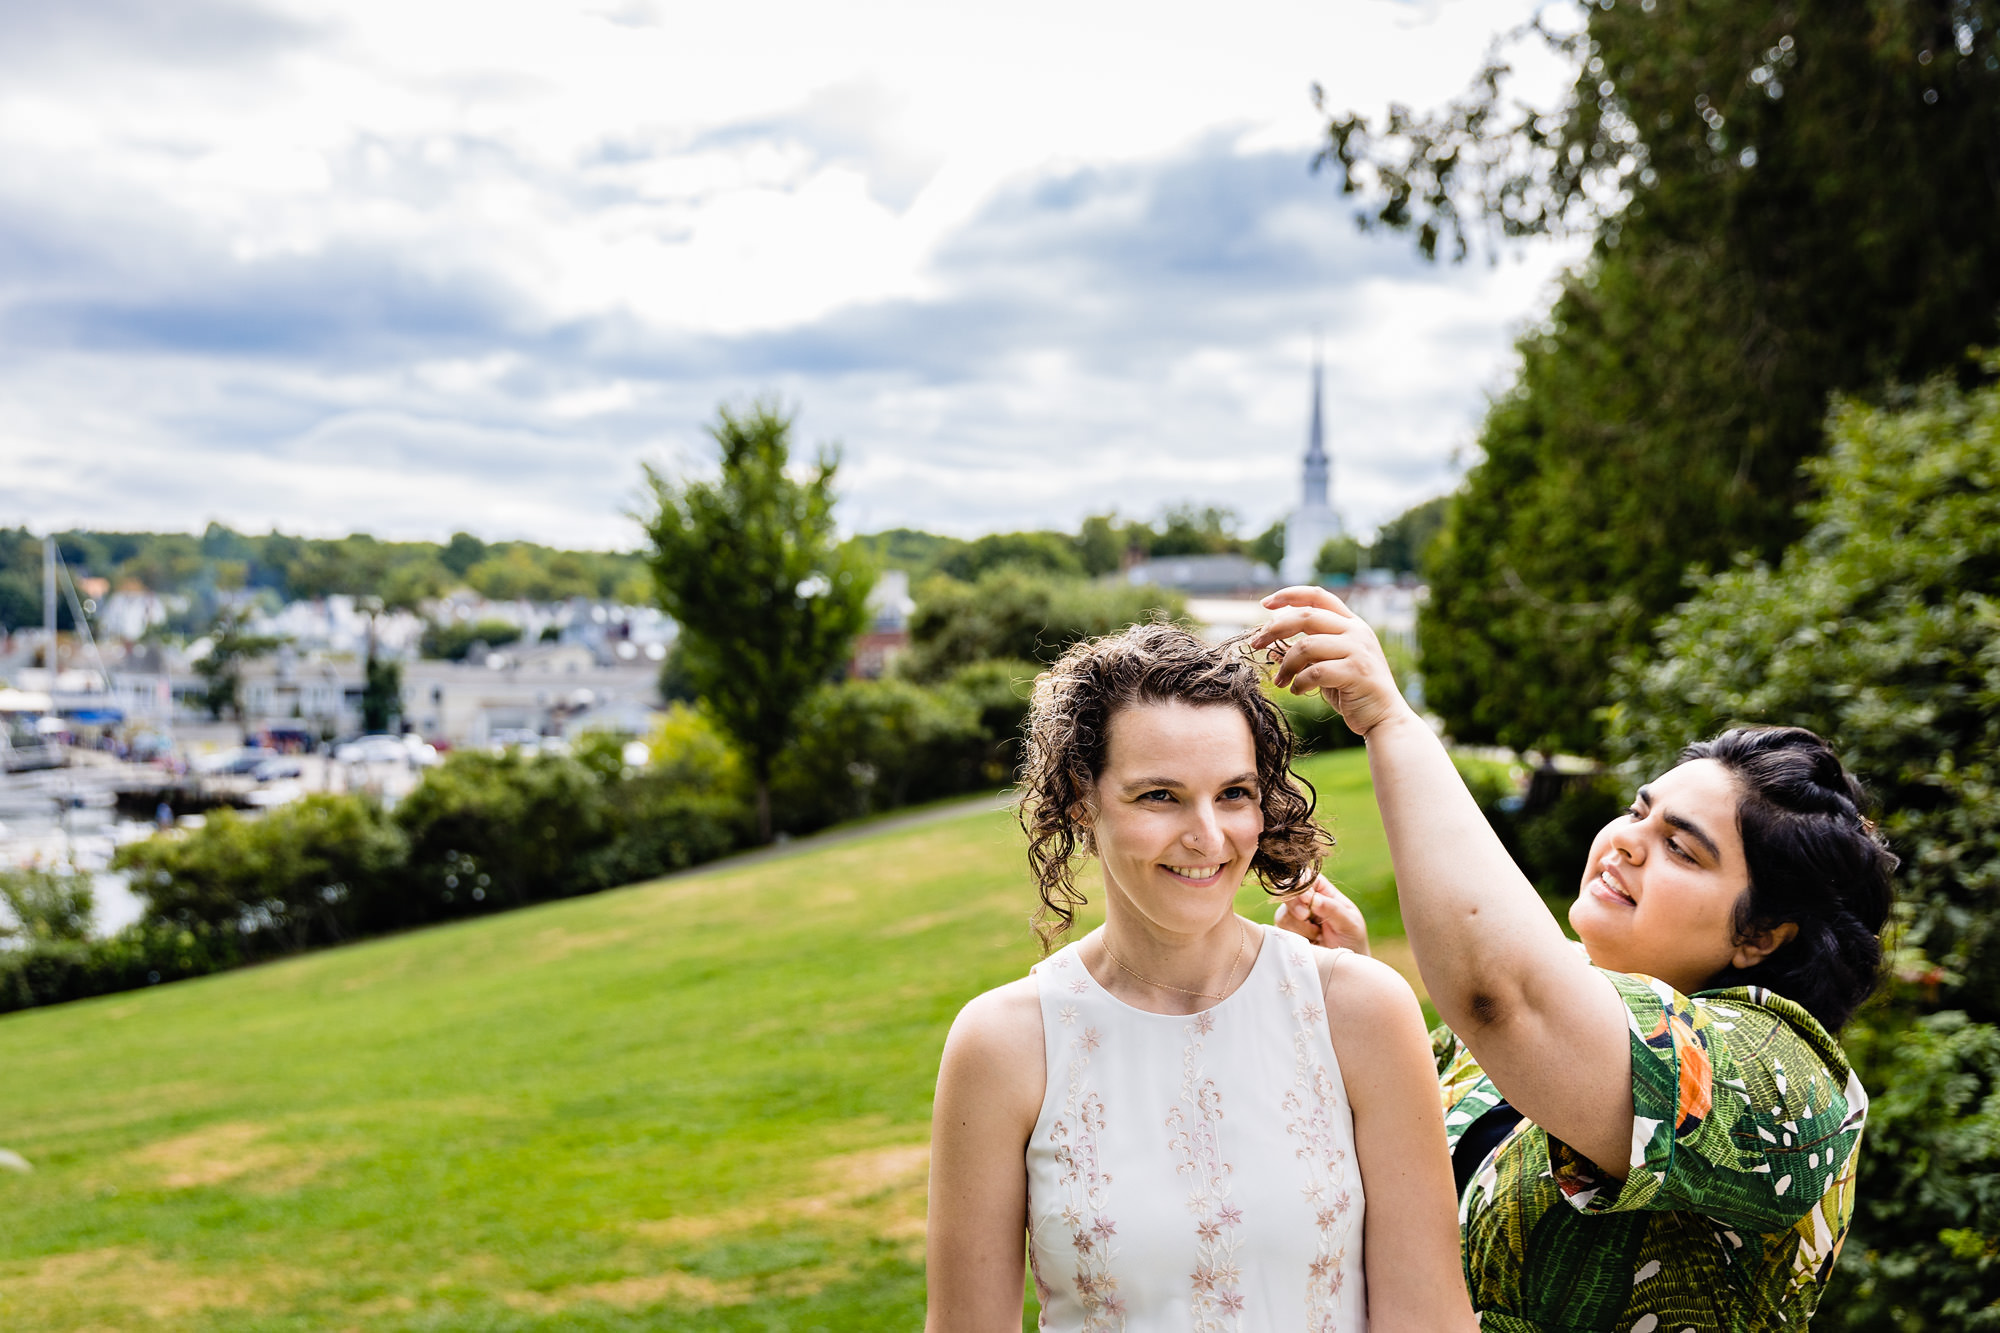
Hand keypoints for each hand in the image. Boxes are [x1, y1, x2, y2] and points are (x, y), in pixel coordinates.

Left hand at [1250, 586, 1415, 739]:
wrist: (1383, 718)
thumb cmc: (1352, 692)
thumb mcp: (1326, 667)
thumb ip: (1307, 653)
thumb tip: (1273, 648)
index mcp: (1351, 624)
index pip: (1318, 596)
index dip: (1290, 595)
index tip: (1265, 604)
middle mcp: (1357, 631)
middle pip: (1306, 615)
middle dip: (1275, 628)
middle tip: (1255, 643)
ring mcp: (1358, 650)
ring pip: (1307, 645)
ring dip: (1286, 664)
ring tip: (1280, 681)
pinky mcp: (1357, 672)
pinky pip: (1315, 672)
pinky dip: (1299, 682)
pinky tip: (1296, 691)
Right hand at [1273, 874, 1371, 956]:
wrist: (1343, 967)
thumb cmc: (1352, 941)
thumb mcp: (1350, 924)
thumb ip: (1333, 909)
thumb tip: (1314, 899)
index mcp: (1324, 892)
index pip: (1306, 878)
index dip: (1301, 885)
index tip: (1307, 899)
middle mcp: (1306, 902)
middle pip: (1288, 892)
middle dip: (1295, 904)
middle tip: (1305, 916)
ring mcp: (1294, 918)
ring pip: (1283, 913)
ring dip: (1299, 927)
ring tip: (1317, 935)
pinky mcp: (1287, 934)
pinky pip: (1280, 931)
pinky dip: (1295, 938)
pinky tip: (1309, 943)